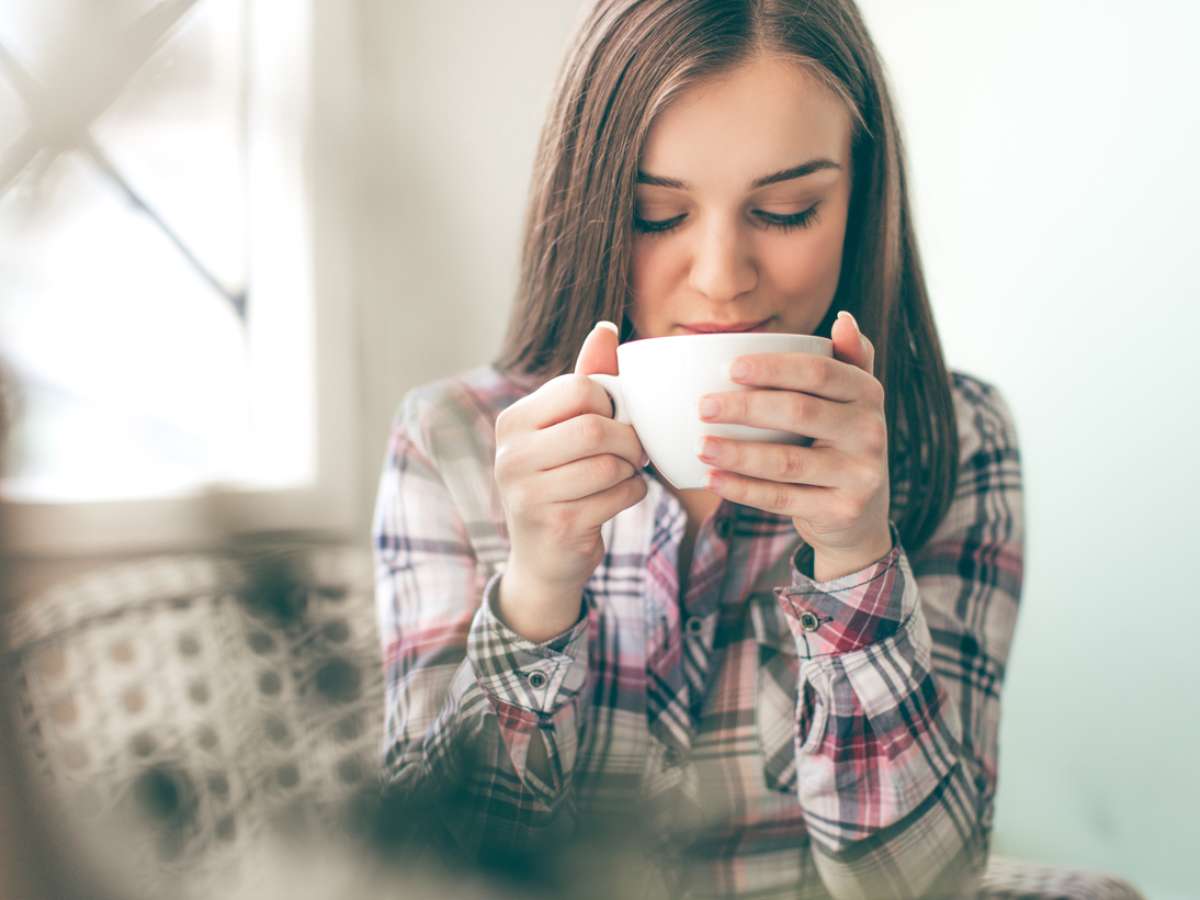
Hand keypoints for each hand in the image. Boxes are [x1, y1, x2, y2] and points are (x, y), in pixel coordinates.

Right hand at [493, 322, 648, 635]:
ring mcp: (530, 494)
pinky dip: (631, 494)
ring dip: (631, 470)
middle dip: (627, 440)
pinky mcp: (557, 524)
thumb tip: (605, 328)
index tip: (612, 422)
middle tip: (631, 452)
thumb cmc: (561, 481)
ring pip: (611, 464)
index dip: (612, 405)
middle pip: (596, 427)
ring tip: (621, 475)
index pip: (581, 390)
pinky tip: (616, 499)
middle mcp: (511, 456)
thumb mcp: (565, 430)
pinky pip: (620, 495)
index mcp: (513, 423)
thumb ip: (586, 381)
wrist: (544, 558)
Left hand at [695, 311, 891, 579]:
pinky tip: (714, 479)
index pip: (819, 372)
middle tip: (703, 407)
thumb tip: (844, 318)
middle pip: (799, 412)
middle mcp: (870, 432)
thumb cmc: (840, 443)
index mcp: (867, 394)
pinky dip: (744, 489)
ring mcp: (858, 474)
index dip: (773, 368)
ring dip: (738, 453)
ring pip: (787, 461)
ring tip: (701, 446)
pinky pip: (782, 498)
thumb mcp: (850, 401)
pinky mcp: (840, 510)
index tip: (730, 368)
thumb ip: (846, 360)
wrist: (860, 515)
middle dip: (745, 408)